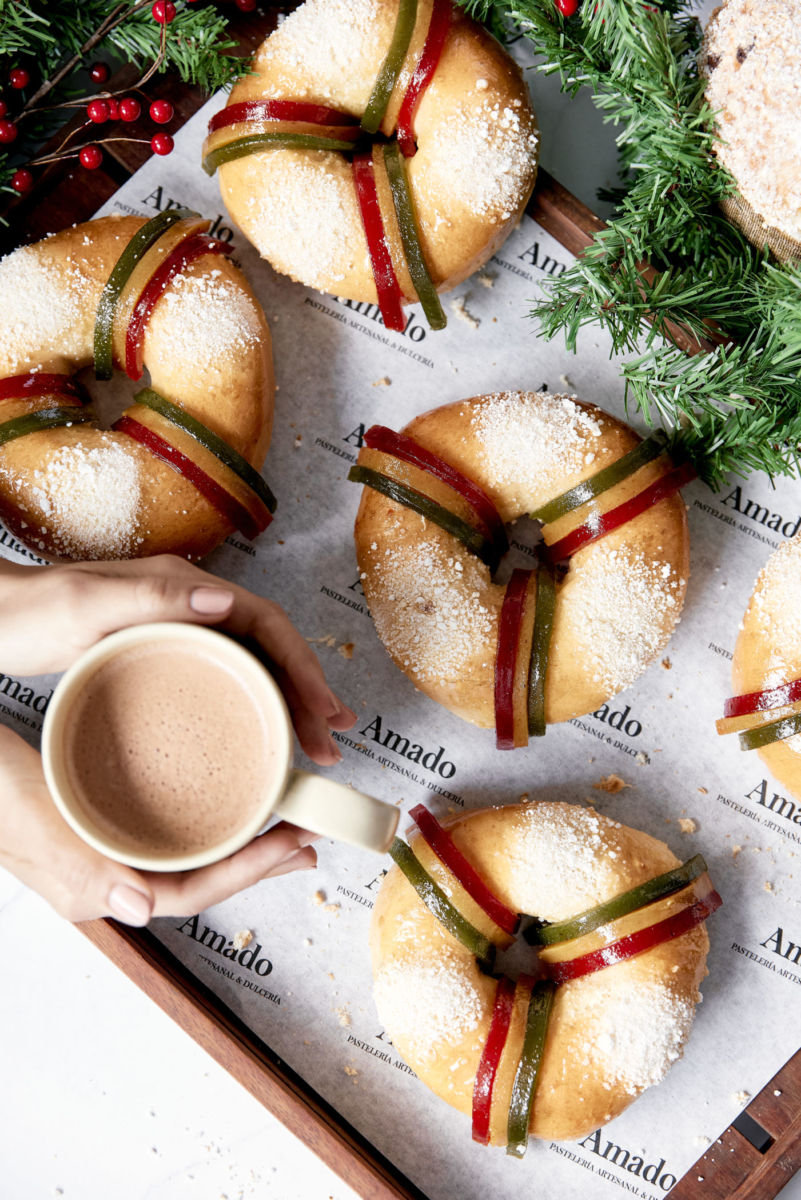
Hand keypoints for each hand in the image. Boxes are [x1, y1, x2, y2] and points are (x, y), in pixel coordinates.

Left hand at [0, 554, 355, 763]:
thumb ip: (154, 598)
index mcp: (185, 587)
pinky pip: (227, 678)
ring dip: (289, 702)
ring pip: (254, 665)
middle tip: (332, 741)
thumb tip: (229, 601)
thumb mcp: (87, 604)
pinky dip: (256, 705)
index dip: (303, 667)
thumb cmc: (32, 611)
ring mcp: (181, 629)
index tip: (323, 712)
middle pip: (270, 648)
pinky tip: (264, 733)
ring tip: (316, 743)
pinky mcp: (168, 655)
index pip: (267, 623)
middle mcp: (192, 604)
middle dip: (308, 693)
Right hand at [0, 724, 318, 923]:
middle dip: (258, 862)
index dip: (249, 872)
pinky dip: (207, 819)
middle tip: (309, 840)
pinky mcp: (103, 823)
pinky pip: (170, 831)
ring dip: (238, 840)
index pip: (191, 891)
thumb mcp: (32, 826)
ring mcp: (106, 852)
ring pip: (190, 854)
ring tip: (282, 821)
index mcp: (97, 888)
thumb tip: (140, 907)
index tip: (296, 845)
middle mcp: (109, 877)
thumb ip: (80, 869)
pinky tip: (225, 799)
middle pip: (201, 877)